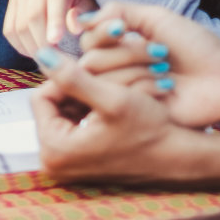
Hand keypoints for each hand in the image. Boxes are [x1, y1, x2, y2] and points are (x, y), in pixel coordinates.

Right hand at [3, 0, 94, 56]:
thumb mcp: (89, 2)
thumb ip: (85, 15)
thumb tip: (75, 29)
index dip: (55, 21)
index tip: (56, 42)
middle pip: (33, 14)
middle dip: (42, 41)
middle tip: (54, 59)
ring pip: (19, 24)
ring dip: (31, 47)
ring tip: (45, 58)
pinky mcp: (12, 0)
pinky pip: (9, 29)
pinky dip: (19, 45)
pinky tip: (33, 52)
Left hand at [30, 49, 192, 183]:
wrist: (179, 158)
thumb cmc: (151, 130)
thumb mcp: (112, 98)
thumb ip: (72, 76)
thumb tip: (41, 53)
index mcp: (54, 150)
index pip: (42, 97)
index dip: (64, 78)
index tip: (90, 70)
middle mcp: (54, 162)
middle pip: (52, 107)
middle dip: (73, 89)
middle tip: (100, 79)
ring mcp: (66, 165)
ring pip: (64, 113)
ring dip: (82, 97)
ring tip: (107, 89)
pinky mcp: (79, 163)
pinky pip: (74, 127)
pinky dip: (88, 112)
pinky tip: (109, 104)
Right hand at [71, 4, 219, 128]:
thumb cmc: (195, 46)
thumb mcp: (156, 18)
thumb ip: (118, 12)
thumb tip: (81, 21)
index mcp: (120, 48)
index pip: (88, 39)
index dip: (102, 32)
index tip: (124, 28)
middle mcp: (117, 72)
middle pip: (90, 59)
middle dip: (128, 52)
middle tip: (162, 52)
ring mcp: (125, 95)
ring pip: (103, 80)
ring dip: (138, 68)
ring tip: (166, 70)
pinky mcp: (135, 116)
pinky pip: (119, 99)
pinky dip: (145, 87)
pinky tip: (167, 88)